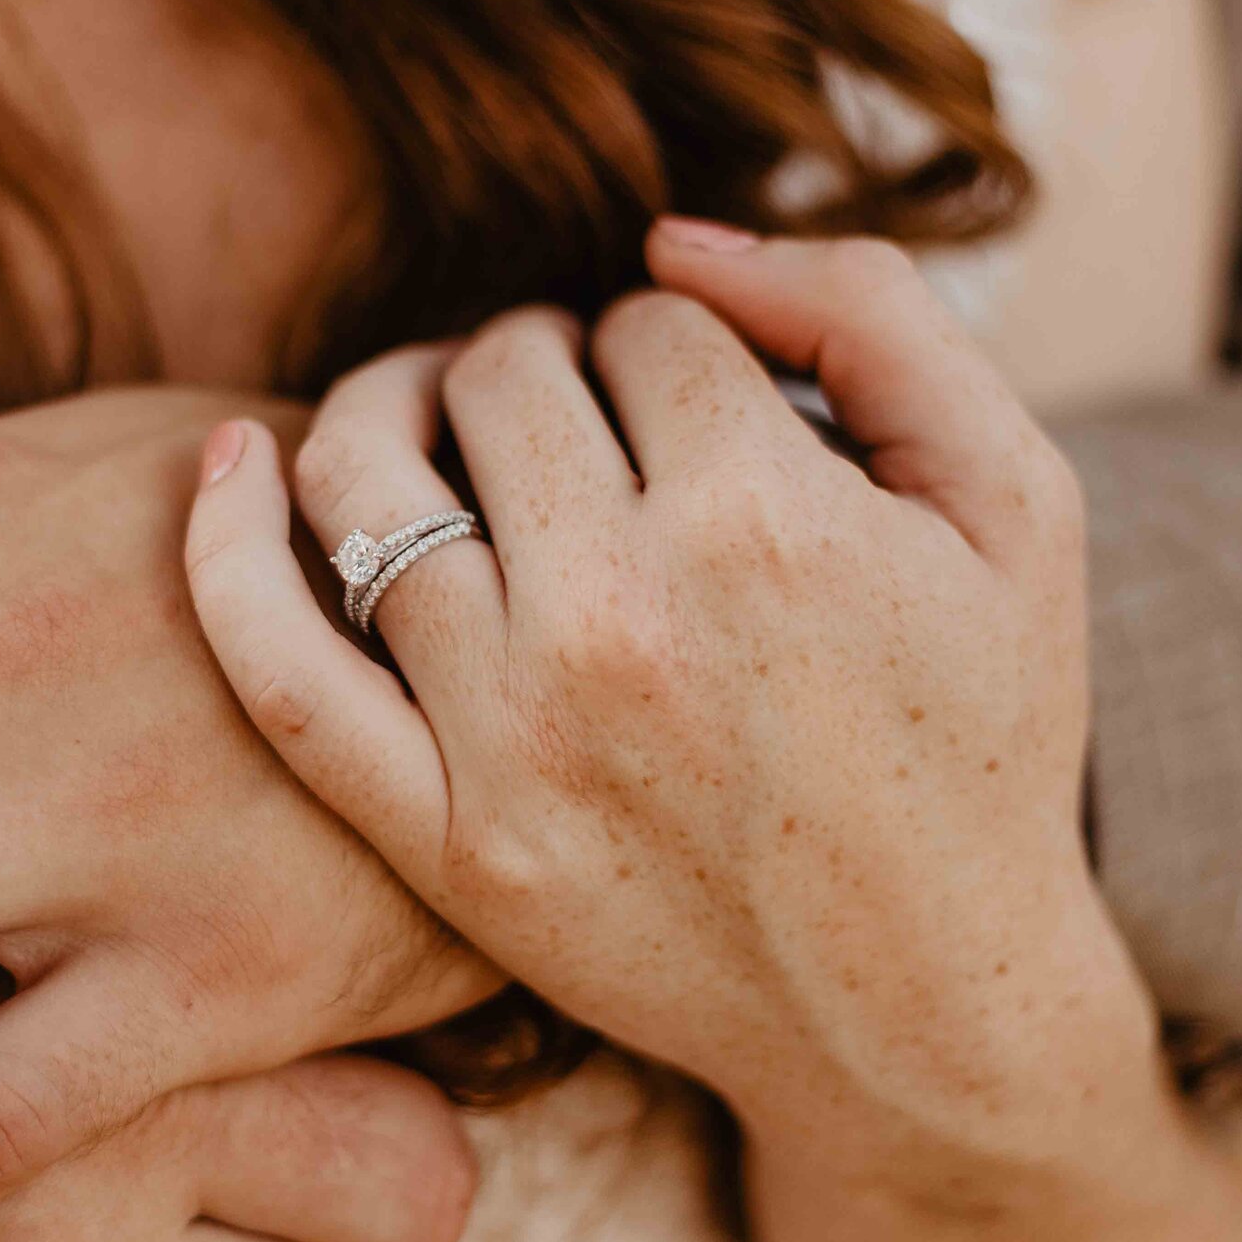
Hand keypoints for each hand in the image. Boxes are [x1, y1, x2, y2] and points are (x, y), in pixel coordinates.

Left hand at [184, 222, 1158, 1161]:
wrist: (925, 1006)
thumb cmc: (983, 735)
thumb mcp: (1017, 500)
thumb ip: (870, 314)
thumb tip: (670, 236)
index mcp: (765, 516)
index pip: (646, 325)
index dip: (677, 343)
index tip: (703, 410)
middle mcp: (622, 615)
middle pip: (506, 377)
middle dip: (546, 362)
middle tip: (586, 419)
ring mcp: (515, 733)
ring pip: (371, 475)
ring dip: (394, 403)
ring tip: (439, 413)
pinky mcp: (444, 836)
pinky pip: (278, 668)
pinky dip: (223, 549)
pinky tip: (225, 461)